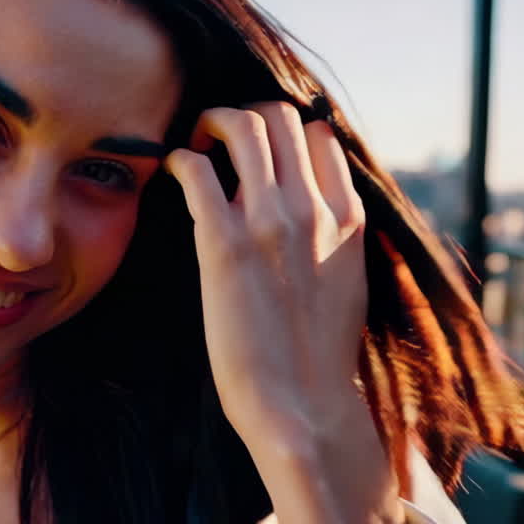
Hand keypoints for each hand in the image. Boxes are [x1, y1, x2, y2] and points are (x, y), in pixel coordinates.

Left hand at [165, 102, 408, 523]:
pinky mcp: (225, 245)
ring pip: (244, 127)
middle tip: (217, 140)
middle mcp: (313, 210)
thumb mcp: (347, 277)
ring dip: (211, 124)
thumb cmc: (317, 351)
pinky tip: (175, 175)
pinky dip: (181, 160)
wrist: (305, 406)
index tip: (257, 148)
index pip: (319, 133)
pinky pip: (198, 172)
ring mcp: (270, 223)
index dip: (284, 128)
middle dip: (244, 116)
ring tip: (196, 146)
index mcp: (349, 217)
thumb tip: (311, 205)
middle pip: (280, 117)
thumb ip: (332, 233)